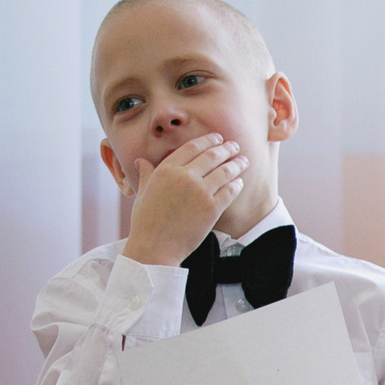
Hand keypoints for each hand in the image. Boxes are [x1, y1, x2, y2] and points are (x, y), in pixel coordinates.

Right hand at [117, 135, 247, 267]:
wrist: (156, 246)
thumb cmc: (146, 220)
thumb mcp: (143, 192)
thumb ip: (147, 174)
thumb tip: (141, 161)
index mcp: (166, 169)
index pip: (192, 147)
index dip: (208, 140)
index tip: (218, 138)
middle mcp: (184, 176)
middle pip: (212, 156)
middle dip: (226, 149)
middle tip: (235, 146)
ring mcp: (200, 192)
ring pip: (225, 171)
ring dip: (236, 164)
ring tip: (243, 160)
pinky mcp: (212, 208)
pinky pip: (230, 191)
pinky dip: (237, 184)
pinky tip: (239, 181)